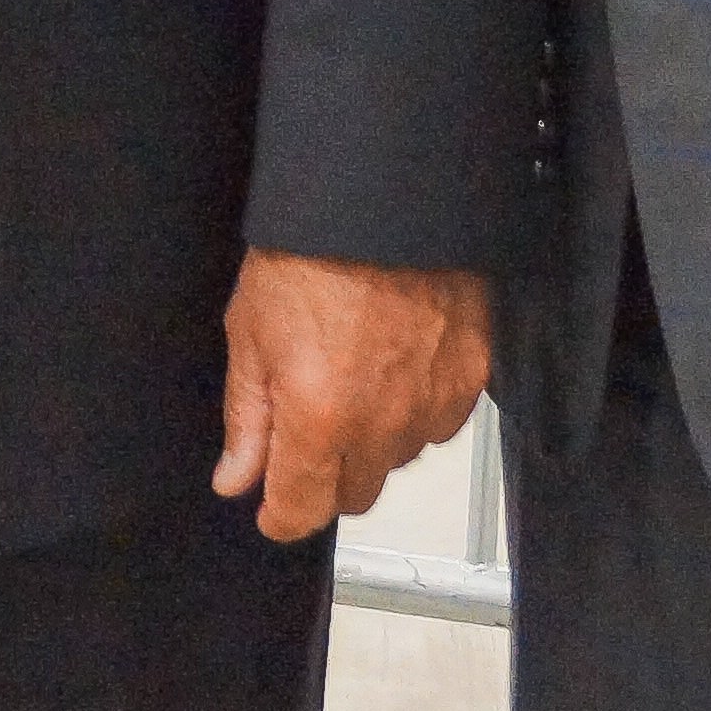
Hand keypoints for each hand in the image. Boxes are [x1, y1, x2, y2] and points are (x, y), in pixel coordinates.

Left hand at [212, 248, 490, 542]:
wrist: (382, 196)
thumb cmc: (308, 253)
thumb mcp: (250, 332)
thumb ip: (248, 418)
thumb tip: (236, 480)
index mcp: (319, 419)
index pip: (302, 512)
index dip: (279, 514)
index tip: (271, 504)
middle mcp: (383, 425)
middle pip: (354, 496)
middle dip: (325, 477)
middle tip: (308, 426)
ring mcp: (435, 403)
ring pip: (397, 460)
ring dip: (373, 441)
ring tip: (355, 378)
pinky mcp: (473, 376)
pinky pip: (441, 423)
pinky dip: (416, 409)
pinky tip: (395, 364)